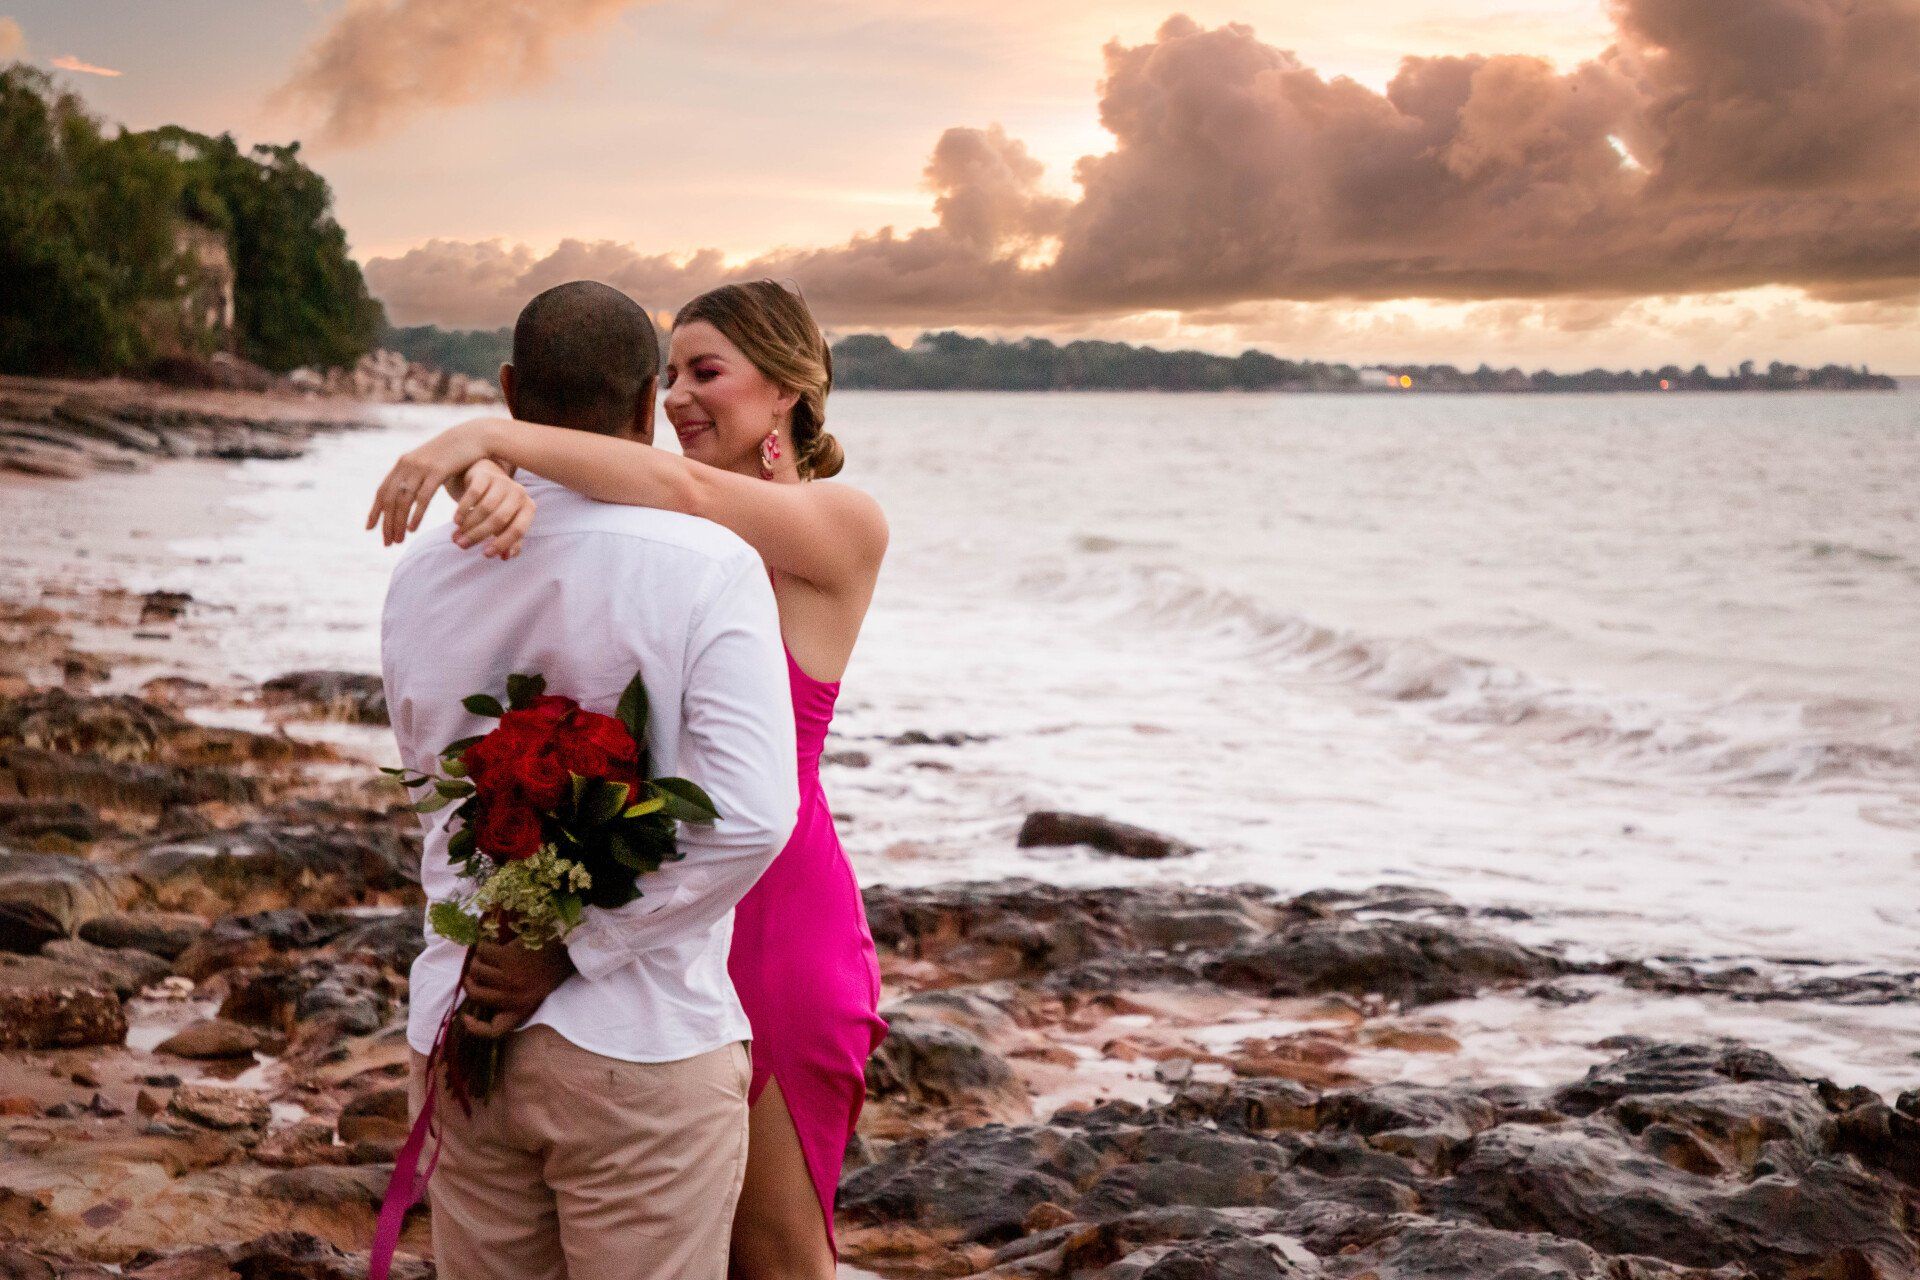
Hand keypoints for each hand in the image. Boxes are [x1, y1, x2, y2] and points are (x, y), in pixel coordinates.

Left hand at [365, 422, 493, 545]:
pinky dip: (416, 514)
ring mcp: (422, 467)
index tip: (369, 529)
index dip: (374, 511)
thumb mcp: (430, 462)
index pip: (382, 491)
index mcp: (403, 464)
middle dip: (387, 523)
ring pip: (404, 500)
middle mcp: (407, 465)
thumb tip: (407, 491)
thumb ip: (417, 474)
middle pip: (390, 499)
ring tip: (399, 540)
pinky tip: (413, 528)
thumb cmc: (453, 453)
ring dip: (399, 522)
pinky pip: (423, 497)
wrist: (473, 436)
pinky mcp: (438, 471)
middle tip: (387, 543)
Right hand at [452, 461, 534, 558]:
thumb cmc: (499, 507)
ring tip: (456, 537)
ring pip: (484, 508)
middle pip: (499, 520)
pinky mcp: (486, 474)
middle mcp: (519, 493)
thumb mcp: (507, 524)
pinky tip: (456, 521)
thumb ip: (509, 542)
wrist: (486, 477)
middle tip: (462, 546)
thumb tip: (504, 557)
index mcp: (528, 508)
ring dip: (468, 525)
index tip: (485, 555)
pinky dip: (463, 509)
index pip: (518, 530)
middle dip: (479, 535)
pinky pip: (473, 494)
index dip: (502, 544)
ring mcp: (503, 482)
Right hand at [459, 932, 575, 1038]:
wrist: (568, 944)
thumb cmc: (551, 966)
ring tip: (484, 956)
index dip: (476, 1029)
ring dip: (476, 962)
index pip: (495, 1031)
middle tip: (472, 973)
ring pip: (476, 972)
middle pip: (477, 996)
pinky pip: (482, 953)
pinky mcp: (508, 958)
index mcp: (523, 1008)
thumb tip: (482, 992)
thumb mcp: (536, 991)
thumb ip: (514, 998)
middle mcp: (514, 998)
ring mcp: (510, 978)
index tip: (466, 1018)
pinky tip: (490, 944)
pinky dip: (482, 947)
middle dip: (470, 983)